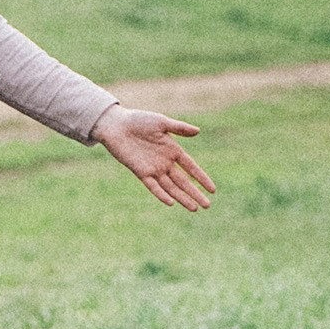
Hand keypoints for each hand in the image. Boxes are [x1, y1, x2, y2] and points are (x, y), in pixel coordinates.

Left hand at [96, 105, 214, 211]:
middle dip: (195, 193)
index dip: (201, 178)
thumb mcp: (161, 122)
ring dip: (182, 198)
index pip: (191, 168)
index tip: (213, 190)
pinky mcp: (140, 172)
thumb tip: (198, 131)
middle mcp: (165, 162)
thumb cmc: (138, 120)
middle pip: (183, 181)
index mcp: (172, 150)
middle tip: (207, 206)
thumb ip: (179, 128)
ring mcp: (153, 169)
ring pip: (171, 187)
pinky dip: (161, 194)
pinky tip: (171, 202)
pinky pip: (153, 186)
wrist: (116, 125)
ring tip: (194, 209)